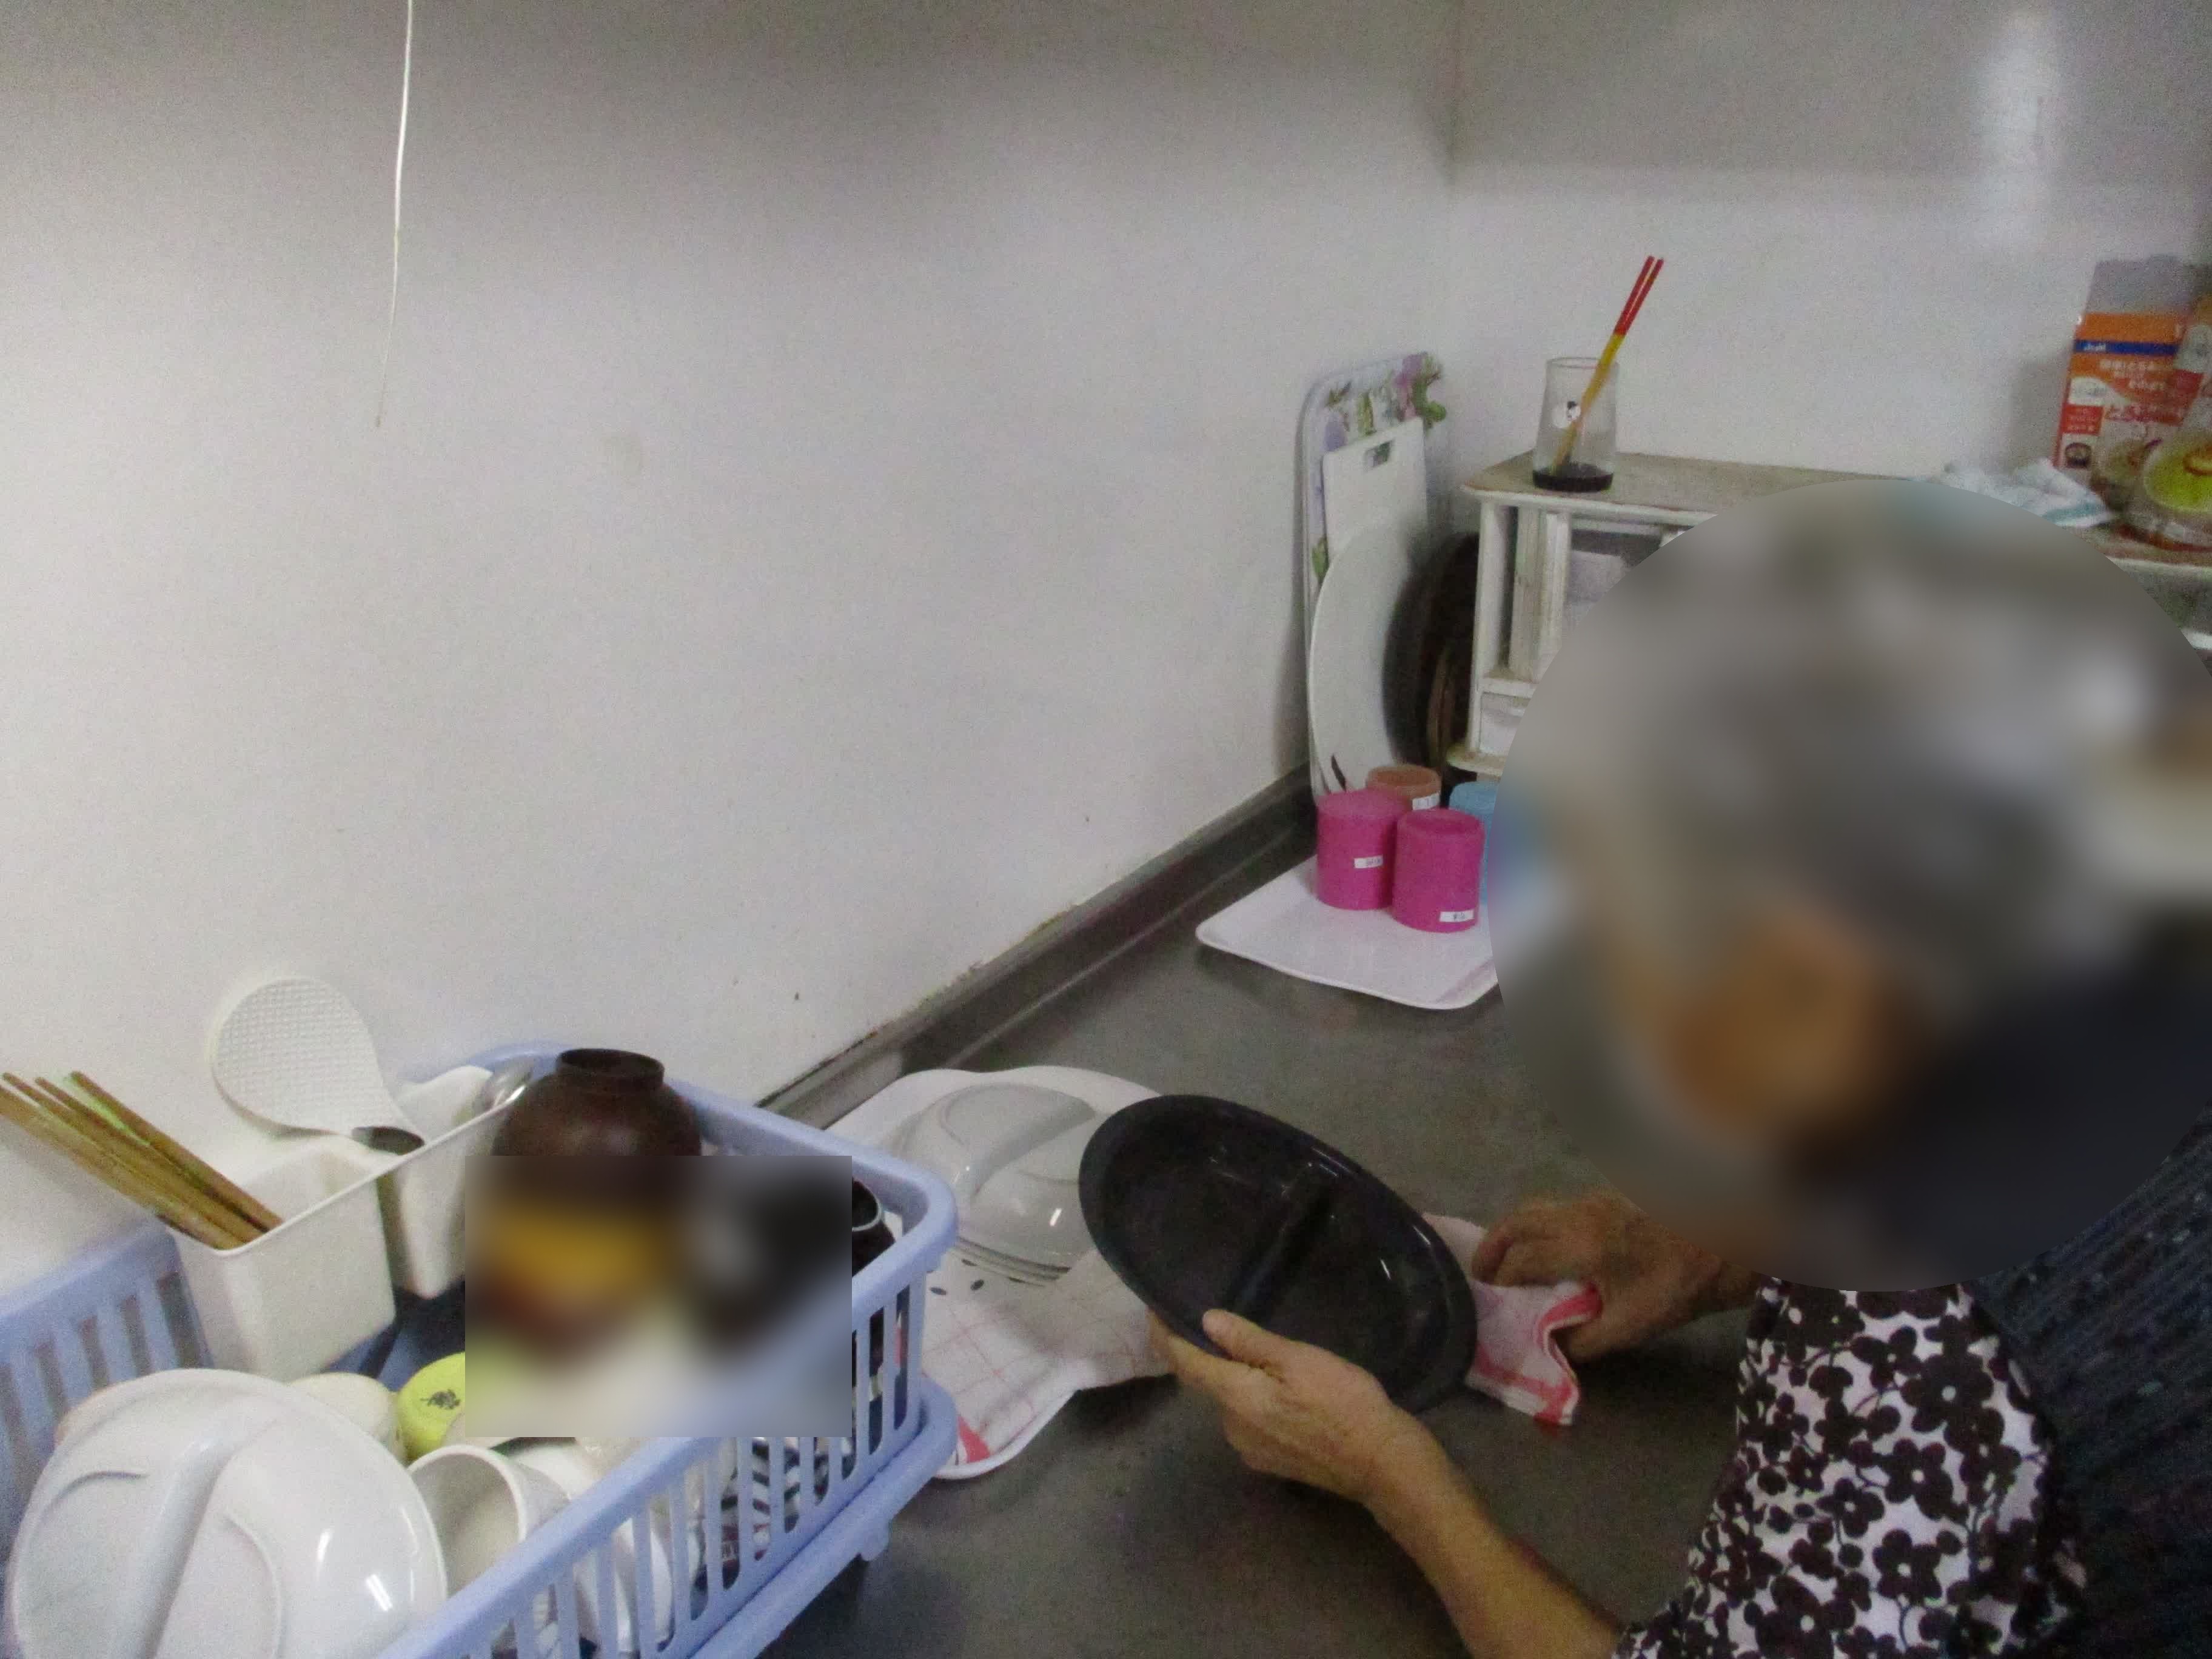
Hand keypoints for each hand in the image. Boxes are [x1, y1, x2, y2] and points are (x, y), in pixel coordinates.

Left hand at [1151, 1310, 1439, 1505]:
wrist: (1381, 1464)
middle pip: (1208, 1383)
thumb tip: (1205, 1322)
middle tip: (1225, 1323)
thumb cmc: (1344, 1403)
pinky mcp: (1269, 1461)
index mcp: (1235, 1398)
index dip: (1165, 1336)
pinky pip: (1249, 1420)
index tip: (1154, 1312)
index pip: (1184, 1364)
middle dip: (1210, 1355)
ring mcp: (1250, 1449)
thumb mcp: (1299, 1360)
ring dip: (1238, 1379)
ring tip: (1266, 1355)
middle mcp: (1231, 1427)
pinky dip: (1254, 1400)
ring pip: (1231, 1402)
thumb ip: (1250, 1343)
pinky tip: (1283, 1391)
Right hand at [1469, 1192, 1750, 1361]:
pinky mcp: (1604, 1199)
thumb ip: (1584, 1339)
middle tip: (1482, 1275)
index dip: (1500, 1282)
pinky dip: (1538, 1226)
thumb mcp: (1631, 1326)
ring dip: (1513, 1233)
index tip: (1490, 1300)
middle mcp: (1575, 1217)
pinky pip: (1555, 1209)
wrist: (1722, 1245)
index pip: (1521, 1262)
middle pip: (1516, 1223)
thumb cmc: (1676, 1288)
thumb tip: (1550, 1347)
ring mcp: (1590, 1203)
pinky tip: (1548, 1250)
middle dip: (1493, 1248)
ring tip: (1508, 1260)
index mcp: (1579, 1247)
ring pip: (1534, 1209)